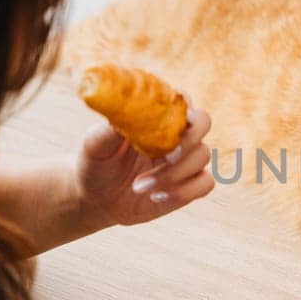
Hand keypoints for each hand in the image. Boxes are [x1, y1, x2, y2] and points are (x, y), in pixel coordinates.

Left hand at [76, 106, 214, 226]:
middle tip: (166, 157)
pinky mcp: (189, 185)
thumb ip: (109, 130)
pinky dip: (183, 191)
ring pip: (202, 156)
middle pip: (203, 123)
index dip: (186, 107)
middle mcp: (176, 134)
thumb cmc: (97, 164)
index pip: (181, 101)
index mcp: (156, 116)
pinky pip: (205, 183)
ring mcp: (186, 159)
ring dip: (173, 173)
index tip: (182, 119)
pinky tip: (156, 196)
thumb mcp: (95, 145)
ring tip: (138, 186)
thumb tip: (122, 116)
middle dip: (187, 140)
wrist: (97, 198)